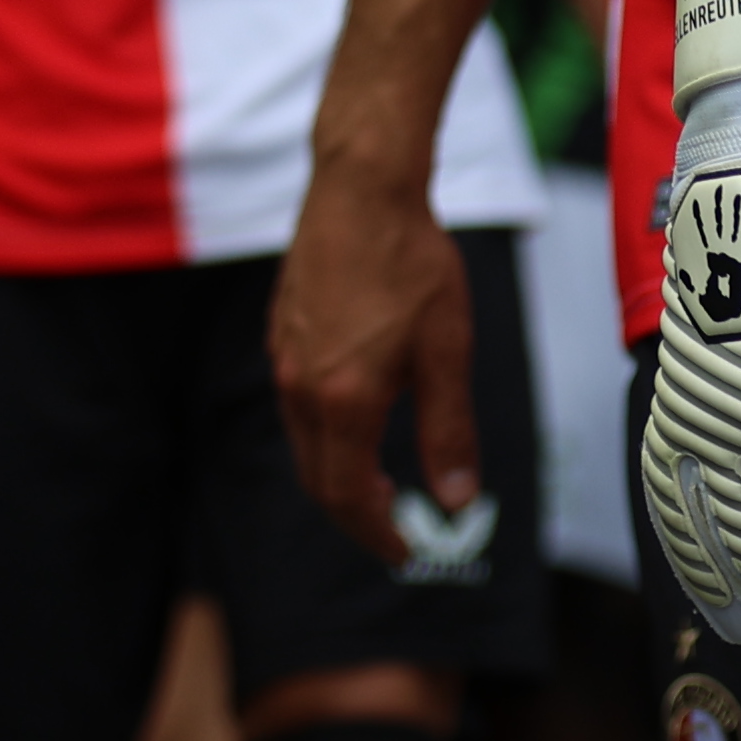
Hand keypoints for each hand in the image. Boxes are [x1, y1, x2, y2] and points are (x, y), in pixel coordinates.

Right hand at [273, 151, 484, 572]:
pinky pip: (296, 406)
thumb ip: (448, 431)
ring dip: (339, 475)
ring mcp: (285, 360)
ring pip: (304, 444)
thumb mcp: (446, 350)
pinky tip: (358, 419)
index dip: (377, 533)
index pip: (350, 496)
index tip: (405, 551)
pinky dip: (325, 435)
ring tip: (382, 484)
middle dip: (356, 515)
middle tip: (395, 529)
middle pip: (319, 479)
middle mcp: (301, 388)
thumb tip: (458, 501)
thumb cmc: (412, 262)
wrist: (361, 189)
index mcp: (343, 401)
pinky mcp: (282, 335)